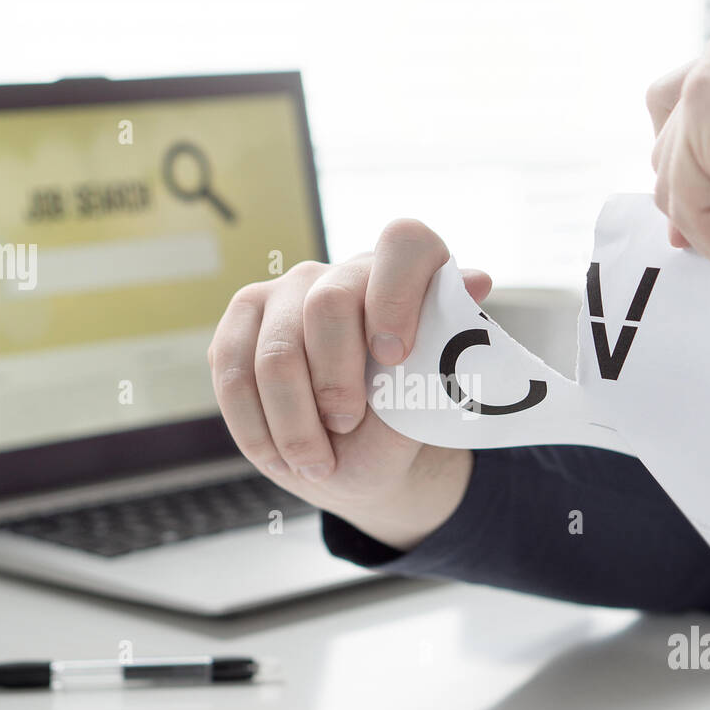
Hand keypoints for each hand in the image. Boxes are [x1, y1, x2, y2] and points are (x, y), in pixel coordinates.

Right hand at [208, 220, 491, 550]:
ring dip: (293, 423)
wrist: (352, 459)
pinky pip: (233, 371)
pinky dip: (257, 427)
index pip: (404, 244)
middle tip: (346, 426)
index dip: (396, 293)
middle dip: (335, 380)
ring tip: (316, 464)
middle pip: (329, 305)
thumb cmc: (395, 426)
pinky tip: (281, 457)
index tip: (395, 356)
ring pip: (275, 352)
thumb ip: (439, 357)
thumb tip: (477, 279)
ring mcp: (286, 292)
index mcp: (402, 275)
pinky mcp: (242, 322)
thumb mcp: (426, 407)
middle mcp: (342, 272)